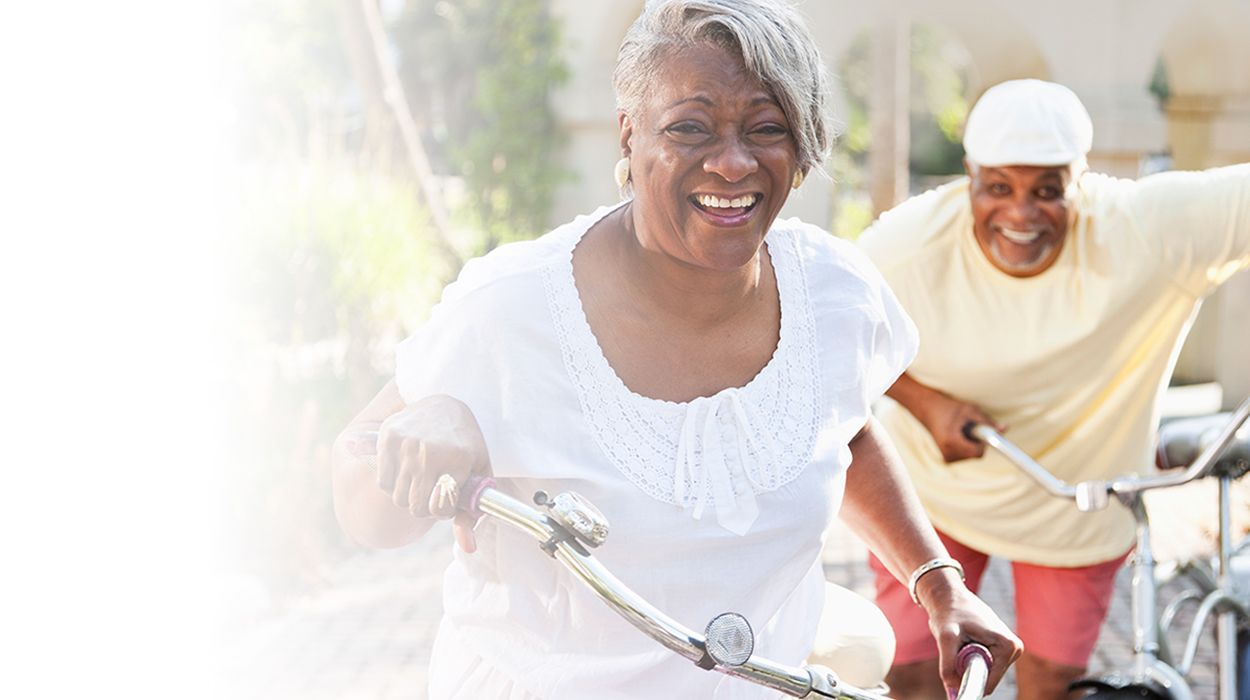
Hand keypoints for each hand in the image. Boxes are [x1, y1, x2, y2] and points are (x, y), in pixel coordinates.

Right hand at [375, 394, 491, 551]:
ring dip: (408, 495)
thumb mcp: (477, 475)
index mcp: (458, 460)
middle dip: (425, 505)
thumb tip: (468, 547)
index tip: (448, 496)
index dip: (444, 510)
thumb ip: (472, 512)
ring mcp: (407, 444)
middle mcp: (431, 451)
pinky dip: (392, 483)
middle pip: (416, 507)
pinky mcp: (388, 438)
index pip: (440, 509)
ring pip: (397, 497)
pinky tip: (406, 469)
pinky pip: (383, 482)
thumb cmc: (466, 446)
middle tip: (432, 490)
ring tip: (421, 477)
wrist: (443, 406)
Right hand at [914, 392, 1004, 463]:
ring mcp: (946, 457)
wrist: (928, 410)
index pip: (978, 452)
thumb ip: (987, 422)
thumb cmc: (949, 408)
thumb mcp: (969, 410)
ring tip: (961, 429)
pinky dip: (966, 446)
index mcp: (951, 442)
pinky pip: (965, 455)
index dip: (983, 442)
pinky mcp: (947, 458)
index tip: (982, 432)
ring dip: (972, 443)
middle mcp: (947, 453)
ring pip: (971, 456)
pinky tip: (957, 435)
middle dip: (977, 442)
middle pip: (975, 454)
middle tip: (970, 427)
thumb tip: (1005, 428)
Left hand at [917, 574, 1022, 695]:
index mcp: (1008, 646)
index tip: (955, 666)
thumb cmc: (949, 612)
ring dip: (969, 662)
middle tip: (957, 647)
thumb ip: (948, 665)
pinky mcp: (1002, 648)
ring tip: (962, 641)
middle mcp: (1014, 648)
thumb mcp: (945, 637)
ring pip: (985, 671)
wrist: (949, 596)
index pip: (990, 682)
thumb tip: (952, 689)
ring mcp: (1009, 648)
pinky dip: (971, 657)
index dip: (969, 679)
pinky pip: (984, 664)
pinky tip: (967, 640)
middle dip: (969, 668)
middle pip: (988, 677)